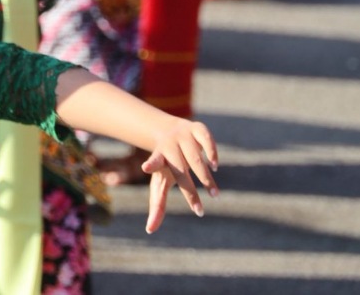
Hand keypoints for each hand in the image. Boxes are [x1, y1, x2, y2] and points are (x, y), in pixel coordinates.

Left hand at [140, 118, 218, 233]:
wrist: (169, 131)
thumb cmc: (166, 165)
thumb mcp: (160, 183)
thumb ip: (157, 205)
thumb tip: (149, 230)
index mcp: (159, 158)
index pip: (154, 162)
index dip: (151, 164)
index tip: (145, 167)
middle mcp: (170, 146)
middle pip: (179, 169)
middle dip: (190, 190)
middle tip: (199, 212)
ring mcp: (184, 137)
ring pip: (194, 157)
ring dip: (205, 177)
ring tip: (214, 195)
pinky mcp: (197, 128)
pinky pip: (206, 138)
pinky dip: (211, 152)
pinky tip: (214, 165)